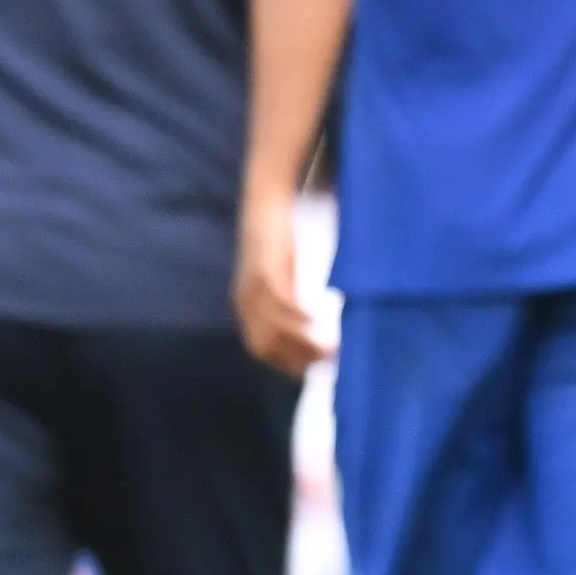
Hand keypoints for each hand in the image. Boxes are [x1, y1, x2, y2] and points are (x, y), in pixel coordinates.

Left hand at [234, 184, 322, 373]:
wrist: (264, 205)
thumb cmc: (278, 241)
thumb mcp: (279, 277)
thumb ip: (287, 299)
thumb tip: (311, 325)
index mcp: (246, 307)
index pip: (261, 349)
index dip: (286, 363)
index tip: (312, 369)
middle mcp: (246, 302)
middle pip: (266, 346)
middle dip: (297, 359)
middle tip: (327, 361)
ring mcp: (254, 288)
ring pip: (275, 329)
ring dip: (303, 342)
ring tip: (329, 348)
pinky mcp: (266, 270)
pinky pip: (281, 302)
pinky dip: (299, 315)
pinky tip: (317, 319)